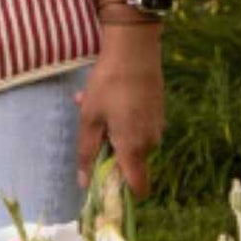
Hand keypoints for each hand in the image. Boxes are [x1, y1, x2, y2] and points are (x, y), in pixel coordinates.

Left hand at [75, 20, 164, 198]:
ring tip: (91, 103)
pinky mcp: (157, 111)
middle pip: (129, 163)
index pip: (138, 189)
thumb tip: (83, 184)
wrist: (134, 48)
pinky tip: (107, 96)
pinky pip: (137, 125)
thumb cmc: (108, 84)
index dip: (121, 192)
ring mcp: (157, 126)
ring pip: (130, 141)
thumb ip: (86, 153)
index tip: (102, 183)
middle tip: (89, 125)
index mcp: (134, 148)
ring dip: (111, 131)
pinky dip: (121, 118)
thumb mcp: (90, 118)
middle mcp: (150, 142)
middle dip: (108, 151)